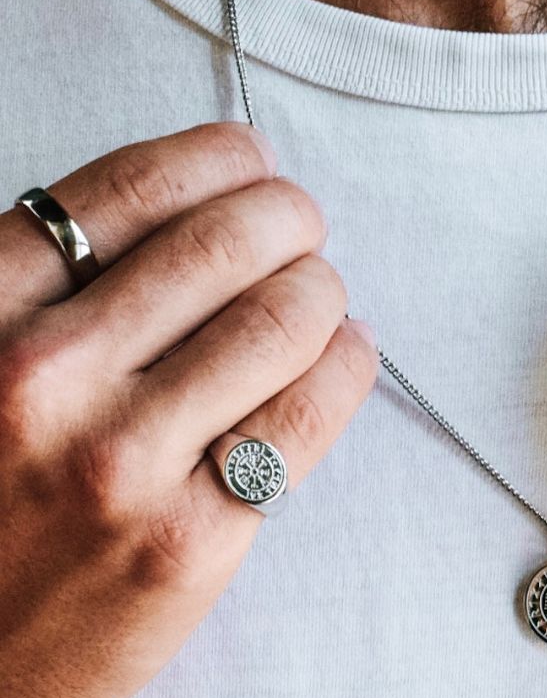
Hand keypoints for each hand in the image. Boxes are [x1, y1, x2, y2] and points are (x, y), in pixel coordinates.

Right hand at [0, 123, 376, 697]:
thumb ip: (58, 294)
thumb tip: (200, 214)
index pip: (129, 194)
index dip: (217, 159)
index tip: (253, 161)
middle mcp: (46, 378)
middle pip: (222, 248)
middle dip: (290, 218)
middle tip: (304, 227)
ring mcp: (124, 463)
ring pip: (279, 322)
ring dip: (324, 289)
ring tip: (325, 294)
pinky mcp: (193, 537)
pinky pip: (306, 417)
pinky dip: (347, 365)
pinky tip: (349, 351)